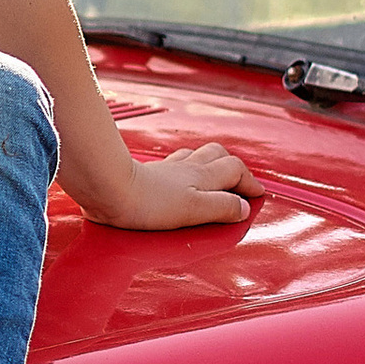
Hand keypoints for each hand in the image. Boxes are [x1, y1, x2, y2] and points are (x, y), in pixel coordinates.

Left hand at [69, 140, 254, 231]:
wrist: (107, 189)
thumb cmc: (146, 202)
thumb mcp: (194, 209)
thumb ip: (222, 208)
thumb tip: (243, 208)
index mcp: (202, 176)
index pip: (235, 169)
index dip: (249, 182)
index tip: (257, 194)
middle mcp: (186, 168)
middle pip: (217, 155)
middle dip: (232, 166)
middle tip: (239, 182)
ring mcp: (165, 169)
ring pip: (194, 156)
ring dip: (208, 163)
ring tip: (212, 175)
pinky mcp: (145, 174)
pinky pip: (173, 164)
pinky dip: (183, 167)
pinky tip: (175, 176)